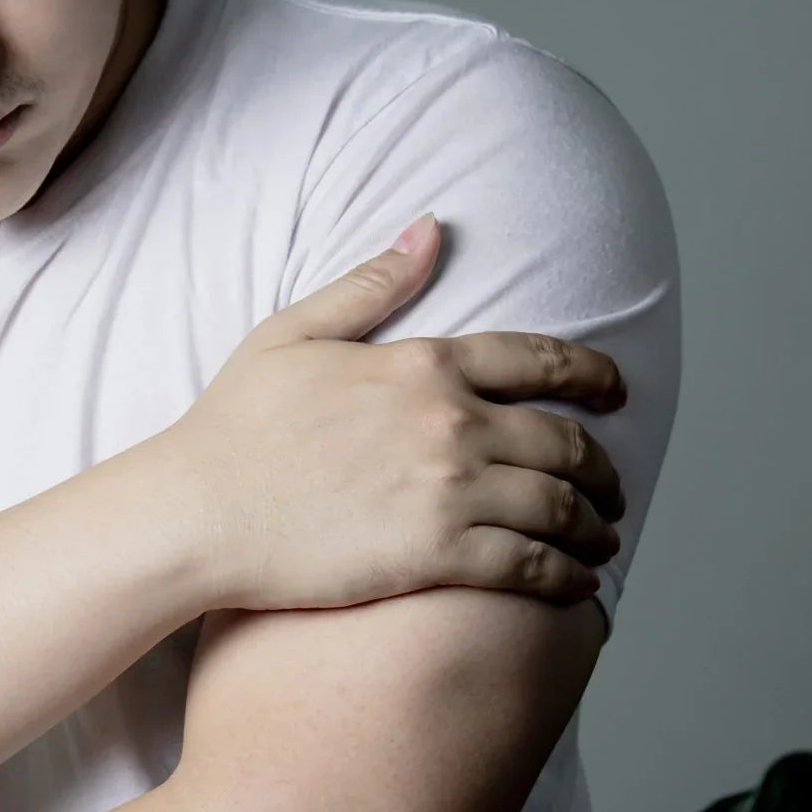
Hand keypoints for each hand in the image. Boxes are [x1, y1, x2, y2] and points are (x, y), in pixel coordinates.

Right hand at [141, 211, 630, 612]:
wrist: (195, 513)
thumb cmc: (230, 428)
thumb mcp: (292, 334)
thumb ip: (372, 284)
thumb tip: (432, 227)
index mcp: (423, 365)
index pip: (540, 360)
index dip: (592, 375)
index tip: (616, 390)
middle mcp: (450, 423)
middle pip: (565, 441)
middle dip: (602, 467)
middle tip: (611, 487)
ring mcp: (448, 491)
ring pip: (560, 507)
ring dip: (593, 526)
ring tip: (600, 540)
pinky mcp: (436, 555)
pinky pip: (530, 565)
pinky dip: (567, 576)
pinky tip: (577, 584)